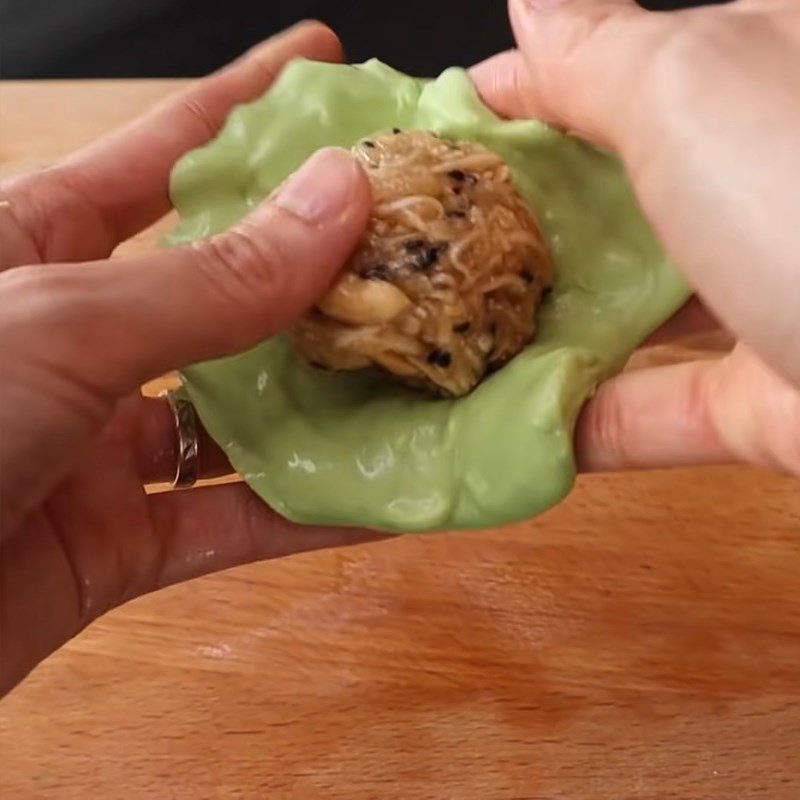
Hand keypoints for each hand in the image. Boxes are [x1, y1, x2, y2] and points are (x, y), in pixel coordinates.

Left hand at [0, 22, 378, 695]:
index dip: (242, 103)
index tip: (322, 65)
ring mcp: (98, 448)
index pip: (157, 156)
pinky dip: (308, 517)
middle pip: (222, 291)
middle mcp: (77, 344)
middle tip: (407, 236)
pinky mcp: (117, 546)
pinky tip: (384, 497)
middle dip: (315, 265)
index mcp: (33, 253)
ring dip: (329, 405)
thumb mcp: (63, 324)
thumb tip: (337, 199)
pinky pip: (232, 524)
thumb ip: (209, 282)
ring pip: (240, 419)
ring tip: (421, 370)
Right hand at [472, 0, 799, 473]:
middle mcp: (766, 183)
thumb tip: (531, 11)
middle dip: (524, 225)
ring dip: (544, 332)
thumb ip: (599, 57)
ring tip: (454, 338)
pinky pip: (654, 410)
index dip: (522, 99)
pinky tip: (507, 426)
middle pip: (617, 203)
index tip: (443, 132)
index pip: (616, 75)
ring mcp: (768, 298)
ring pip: (633, 315)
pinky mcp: (764, 402)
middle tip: (433, 242)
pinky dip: (583, 423)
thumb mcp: (696, 88)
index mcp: (762, 77)